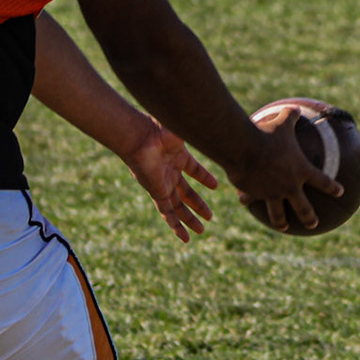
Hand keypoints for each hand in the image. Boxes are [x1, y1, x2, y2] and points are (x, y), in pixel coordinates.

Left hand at [121, 121, 218, 242]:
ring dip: (189, 219)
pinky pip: (166, 212)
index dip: (204, 177)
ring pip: (177, 206)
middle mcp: (169, 171)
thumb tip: (219, 122)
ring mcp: (162, 183)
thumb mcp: (185, 129)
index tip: (215, 186)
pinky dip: (175, 225)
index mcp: (177, 155)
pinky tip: (184, 237)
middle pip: (185, 193)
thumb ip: (200, 130)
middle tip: (209, 216)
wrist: (140, 137)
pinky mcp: (156, 192)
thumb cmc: (160, 129)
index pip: (193, 170)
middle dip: (197, 205)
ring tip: (201, 231)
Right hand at [231, 104, 342, 231]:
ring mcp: (272, 193)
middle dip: (310, 218)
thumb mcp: (282, 121)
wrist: (244, 147)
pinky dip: (248, 199)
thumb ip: (291, 116)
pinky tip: (244, 201)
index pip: (323, 182)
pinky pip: (251, 199)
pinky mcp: (254, 194)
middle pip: (304, 207)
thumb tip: (295, 108)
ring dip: (281, 222)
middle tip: (314, 224)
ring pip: (279, 214)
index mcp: (301, 170)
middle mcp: (289, 186)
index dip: (332, 187)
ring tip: (284, 227)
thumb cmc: (267, 133)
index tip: (340, 192)